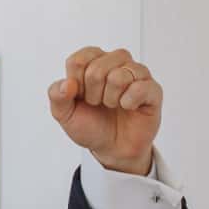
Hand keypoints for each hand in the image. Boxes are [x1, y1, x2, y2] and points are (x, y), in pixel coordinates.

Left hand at [48, 46, 162, 175]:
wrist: (111, 149)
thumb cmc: (91, 125)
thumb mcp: (64, 114)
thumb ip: (57, 96)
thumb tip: (67, 84)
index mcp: (93, 62)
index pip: (79, 60)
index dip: (76, 84)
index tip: (81, 96)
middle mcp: (116, 62)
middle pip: (97, 69)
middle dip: (92, 94)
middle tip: (99, 103)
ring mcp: (136, 74)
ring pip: (119, 76)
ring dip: (110, 99)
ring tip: (113, 105)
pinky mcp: (152, 89)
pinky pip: (140, 87)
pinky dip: (128, 102)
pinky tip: (128, 107)